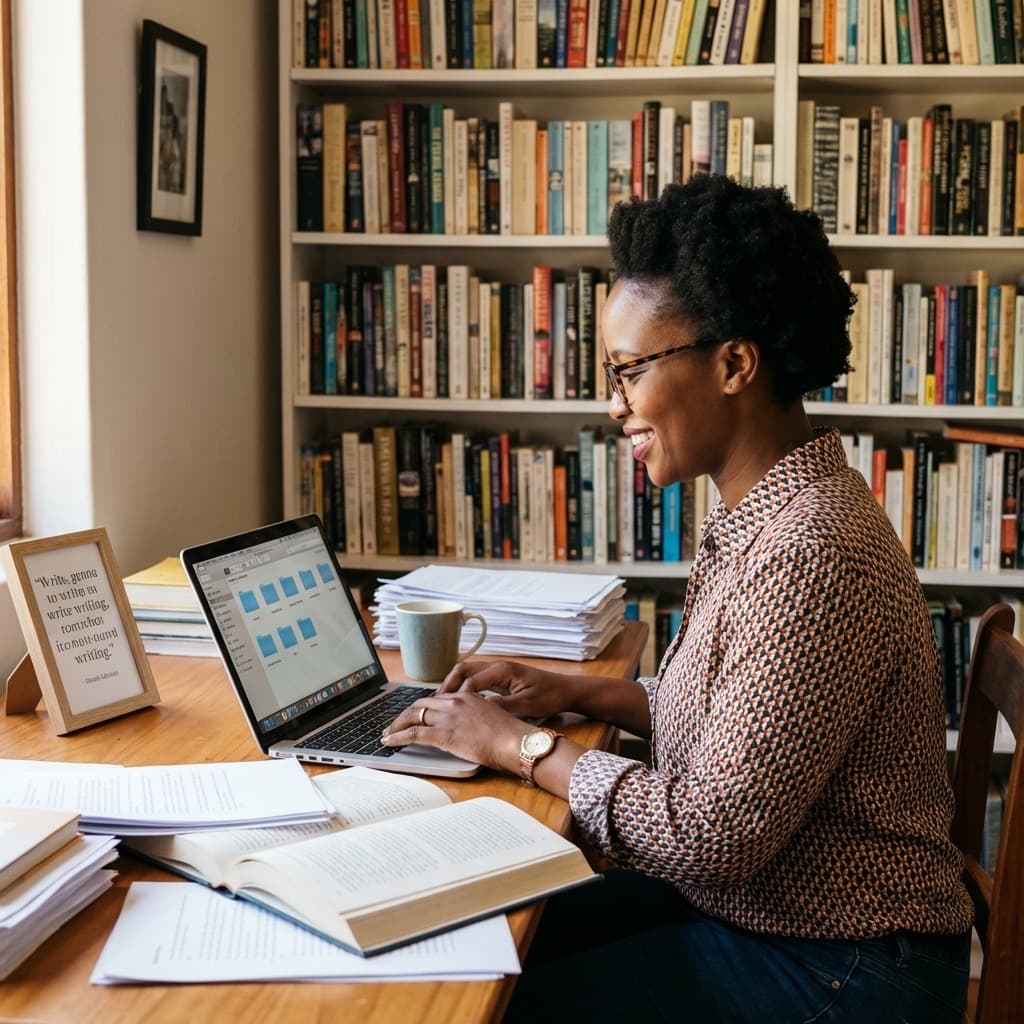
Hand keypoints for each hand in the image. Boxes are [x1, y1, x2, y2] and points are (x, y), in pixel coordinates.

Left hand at [380, 690, 531, 772]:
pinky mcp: (444, 733)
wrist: (515, 742)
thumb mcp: (489, 717)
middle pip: (420, 704)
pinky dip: (397, 737)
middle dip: (404, 715)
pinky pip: (413, 733)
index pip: (435, 699)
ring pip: (413, 716)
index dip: (421, 707)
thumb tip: (464, 726)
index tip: (413, 715)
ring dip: (396, 725)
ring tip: (387, 734)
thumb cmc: (509, 735)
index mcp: (466, 696)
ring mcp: (448, 716)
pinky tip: (389, 742)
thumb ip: (473, 717)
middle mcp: (454, 701)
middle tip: (394, 724)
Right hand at [436, 660, 581, 719]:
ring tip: (442, 702)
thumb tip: (479, 709)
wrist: (566, 690)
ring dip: (454, 684)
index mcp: (503, 670)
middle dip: (448, 684)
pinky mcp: (501, 676)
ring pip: (468, 672)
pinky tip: (459, 701)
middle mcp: (498, 666)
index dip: (457, 695)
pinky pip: (476, 677)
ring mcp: (499, 670)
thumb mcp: (527, 705)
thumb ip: (503, 706)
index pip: (471, 680)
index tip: (445, 709)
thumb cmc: (550, 696)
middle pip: (464, 669)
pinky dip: (464, 686)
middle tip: (436, 702)